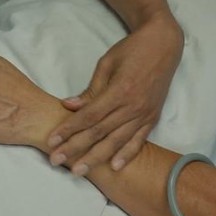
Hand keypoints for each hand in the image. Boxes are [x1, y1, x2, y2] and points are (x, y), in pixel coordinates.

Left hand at [47, 15, 182, 175]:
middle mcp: (133, 106)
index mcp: (119, 90)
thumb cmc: (132, 50)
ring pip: (117, 141)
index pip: (89, 116)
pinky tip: (114, 167)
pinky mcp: (153, 117)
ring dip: (96, 157)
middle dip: (76, 148)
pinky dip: (127, 155)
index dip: (69, 129)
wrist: (163, 44)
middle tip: (56, 160)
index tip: (52, 140)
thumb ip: (90, 90)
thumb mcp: (106, 64)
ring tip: (79, 171)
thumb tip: (68, 106)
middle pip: (99, 132)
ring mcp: (145, 114)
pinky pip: (139, 140)